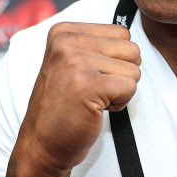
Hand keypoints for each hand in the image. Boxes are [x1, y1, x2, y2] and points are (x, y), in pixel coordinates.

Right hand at [17, 22, 140, 176]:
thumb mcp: (70, 63)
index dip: (115, 60)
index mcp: (63, 31)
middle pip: (131, 49)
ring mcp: (76, 62)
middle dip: (121, 74)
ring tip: (93, 100)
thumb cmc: (64, 106)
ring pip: (134, 69)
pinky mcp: (88, 85)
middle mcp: (66, 41)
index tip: (89, 77)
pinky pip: (130, 87)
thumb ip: (95, 45)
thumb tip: (132, 40)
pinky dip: (120, 104)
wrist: (42, 145)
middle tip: (94, 91)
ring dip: (120, 90)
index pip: (121, 33)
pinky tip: (95, 110)